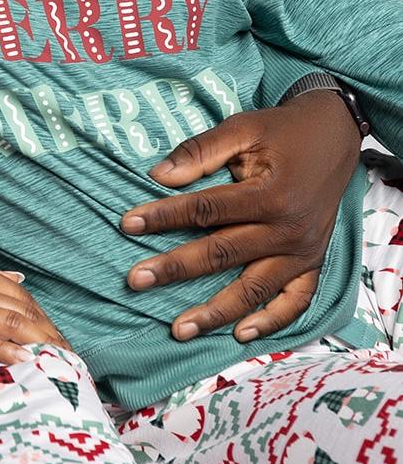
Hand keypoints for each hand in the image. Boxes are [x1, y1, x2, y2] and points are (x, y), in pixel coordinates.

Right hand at [0, 252, 68, 364]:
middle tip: (70, 355)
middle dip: (49, 333)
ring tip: (59, 361)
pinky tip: (23, 360)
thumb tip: (17, 281)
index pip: (19, 295)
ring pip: (8, 324)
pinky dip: (5, 349)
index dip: (43, 317)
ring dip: (38, 344)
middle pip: (20, 310)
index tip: (58, 337)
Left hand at [120, 89, 360, 343]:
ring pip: (253, 288)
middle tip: (135, 280)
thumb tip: (158, 175)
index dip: (164, 217)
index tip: (128, 224)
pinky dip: (271, 321)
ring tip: (179, 329)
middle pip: (222, 254)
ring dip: (215, 311)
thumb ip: (200, 151)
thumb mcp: (242, 128)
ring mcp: (303, 252)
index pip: (206, 210)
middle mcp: (288, 230)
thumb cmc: (282, 131)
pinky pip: (294, 301)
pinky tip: (240, 334)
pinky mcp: (313, 262)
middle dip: (175, 269)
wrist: (335, 136)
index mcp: (270, 194)